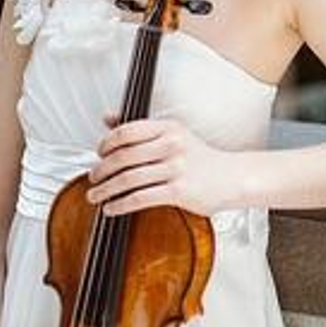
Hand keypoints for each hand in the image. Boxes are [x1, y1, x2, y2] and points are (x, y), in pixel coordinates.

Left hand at [86, 113, 243, 215]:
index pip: (126, 131)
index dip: (106, 144)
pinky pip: (140, 198)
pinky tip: (111, 208)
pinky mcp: (179, 191)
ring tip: (95, 196)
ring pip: (128, 179)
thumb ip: (140, 128)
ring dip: (105, 190)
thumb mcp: (172, 134)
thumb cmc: (201, 158)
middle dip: (101, 170)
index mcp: (168, 128)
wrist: (233, 178)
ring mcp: (176, 168)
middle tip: (93, 178)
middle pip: (123, 156)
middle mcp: (172, 145)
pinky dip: (120, 205)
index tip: (99, 154)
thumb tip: (108, 118)